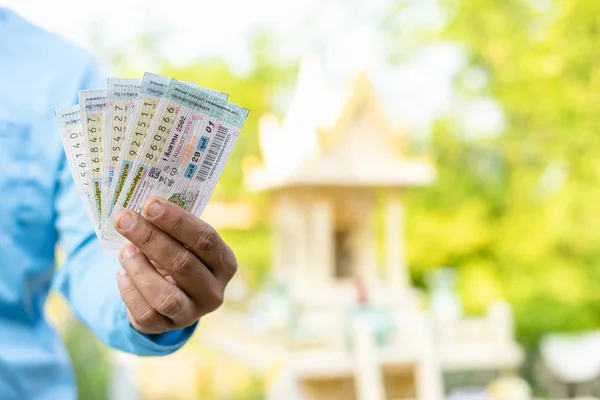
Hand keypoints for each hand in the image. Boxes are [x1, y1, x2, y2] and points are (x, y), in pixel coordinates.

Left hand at [113, 197, 236, 334]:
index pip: (205, 239)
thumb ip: (172, 226)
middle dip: (150, 238)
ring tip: (123, 250)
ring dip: (139, 268)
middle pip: (183, 264)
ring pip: (165, 295)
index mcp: (225, 263)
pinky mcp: (166, 327)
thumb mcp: (184, 242)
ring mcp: (191, 313)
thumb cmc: (178, 256)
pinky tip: (122, 271)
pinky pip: (145, 312)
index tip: (150, 204)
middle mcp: (214, 291)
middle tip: (125, 219)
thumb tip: (143, 203)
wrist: (168, 295)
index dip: (177, 221)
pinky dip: (129, 289)